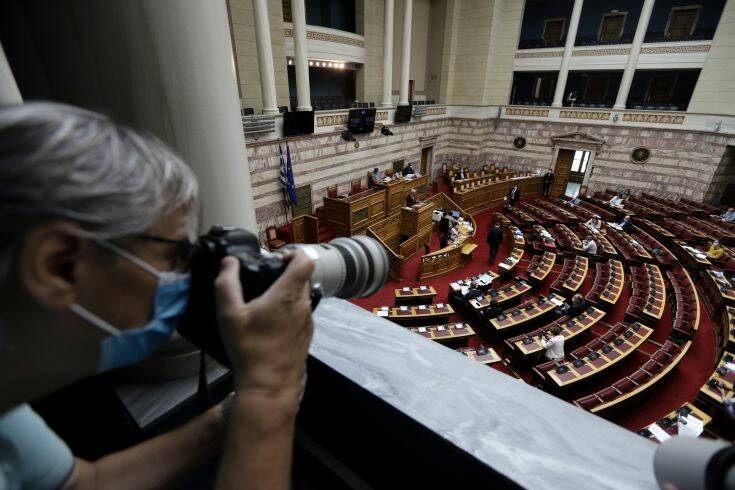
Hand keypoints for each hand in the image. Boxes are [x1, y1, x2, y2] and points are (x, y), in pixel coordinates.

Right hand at [214, 251, 314, 401]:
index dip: (293, 253)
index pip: (305, 260)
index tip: (277, 258)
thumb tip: (228, 262)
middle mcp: (303, 305)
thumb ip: (226, 284)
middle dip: (286, 272)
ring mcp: (308, 321)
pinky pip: (300, 313)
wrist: (269, 387)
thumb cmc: (249, 349)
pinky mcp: (306, 335)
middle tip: (264, 279)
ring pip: (302, 296)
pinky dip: (289, 310)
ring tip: (263, 302)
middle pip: (303, 277)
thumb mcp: (229, 315)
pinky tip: (269, 324)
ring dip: (287, 293)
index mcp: (288, 294)